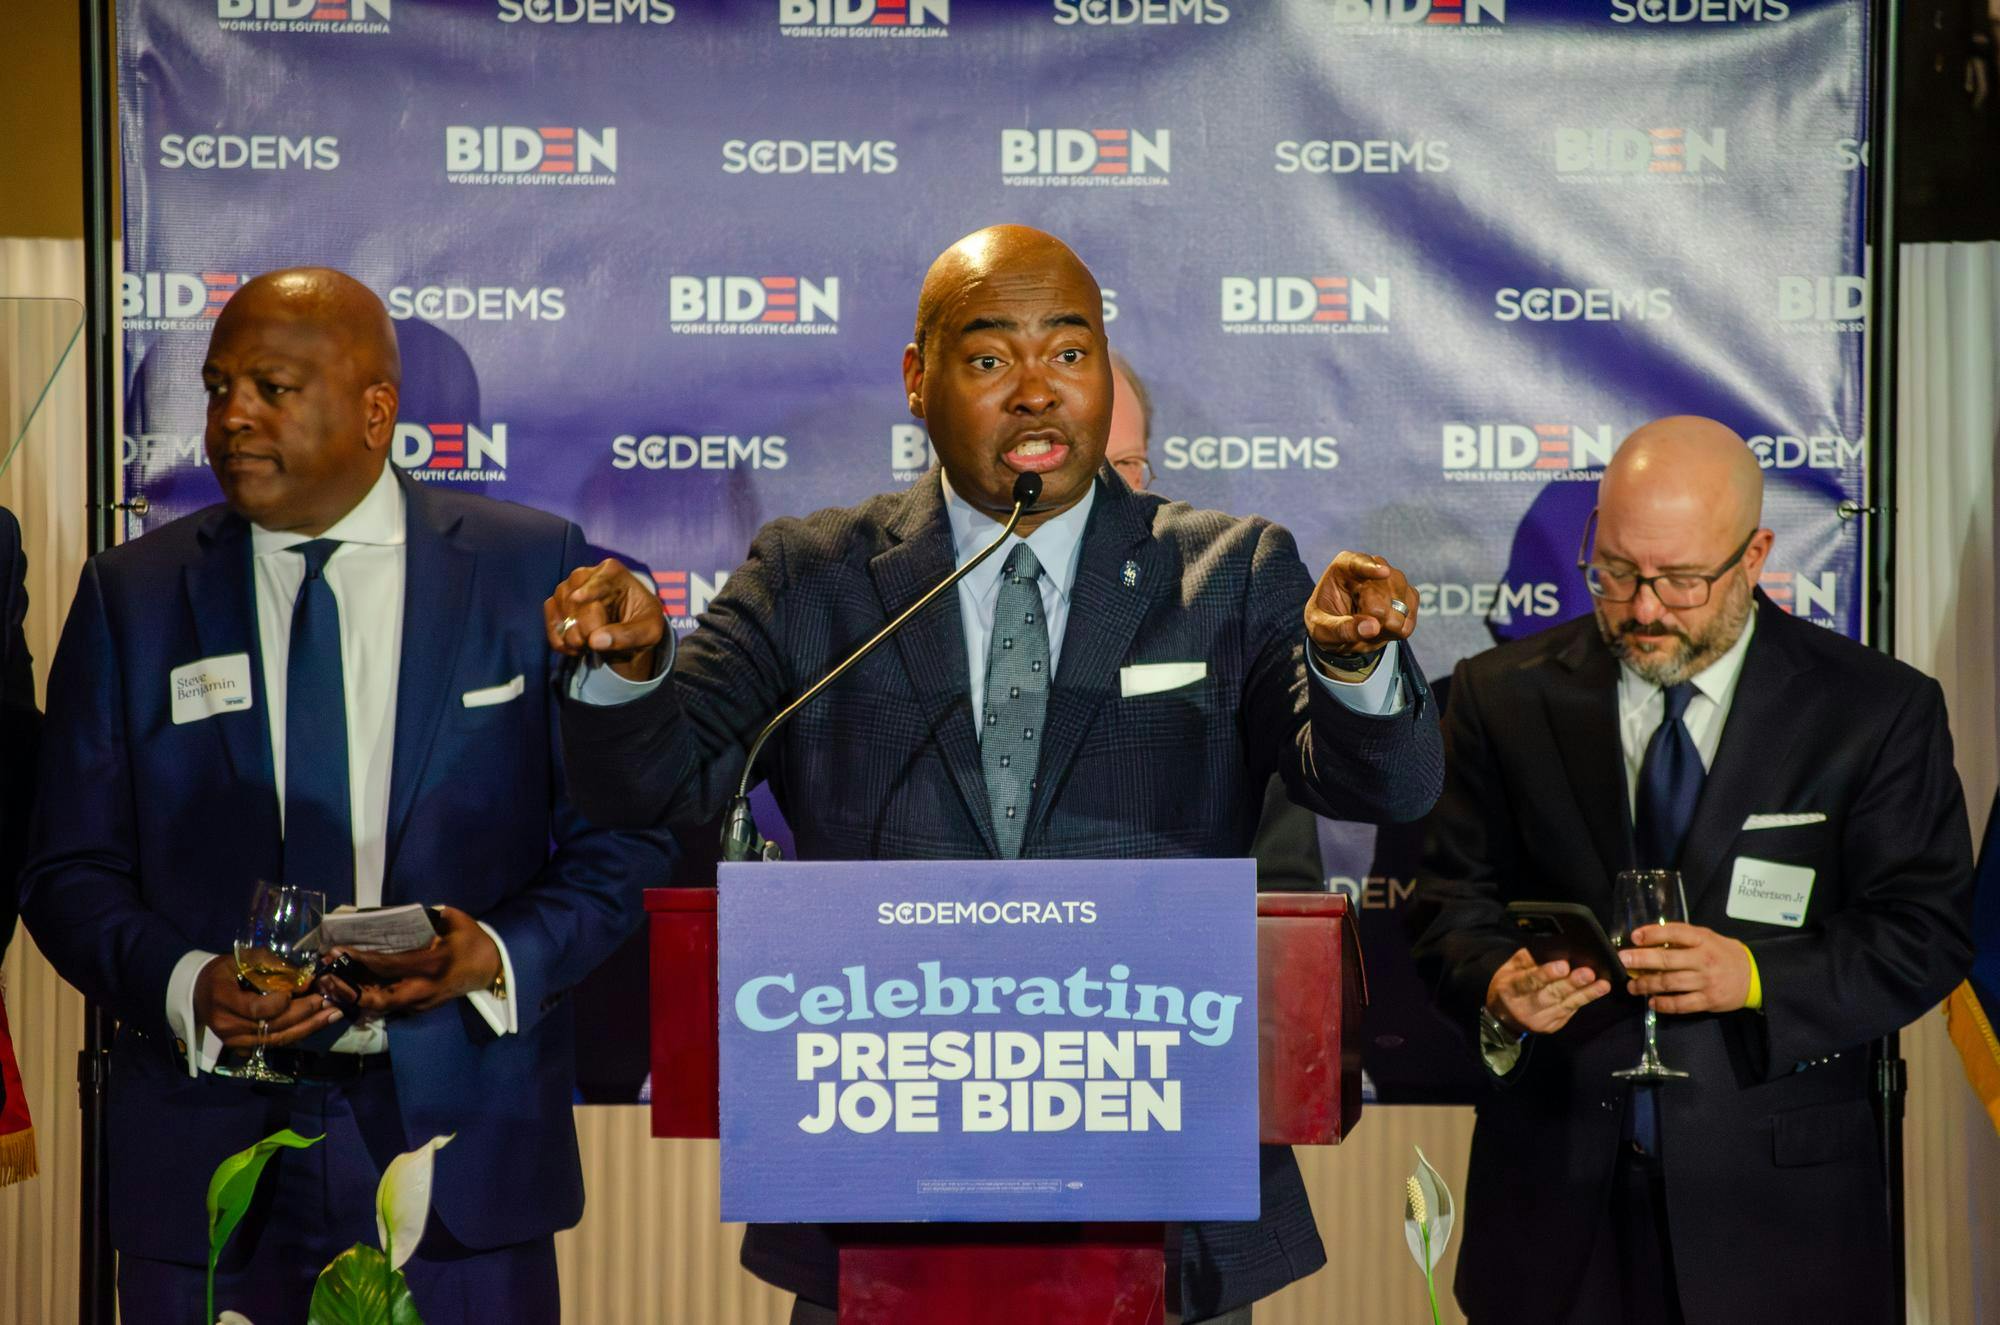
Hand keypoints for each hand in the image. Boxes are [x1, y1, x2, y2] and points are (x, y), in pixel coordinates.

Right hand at [194, 955, 342, 1049]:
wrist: (200, 993)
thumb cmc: (223, 972)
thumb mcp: (242, 959)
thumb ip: (272, 966)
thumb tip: (305, 978)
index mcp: (223, 999)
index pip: (257, 1009)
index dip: (281, 1003)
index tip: (300, 989)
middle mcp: (227, 1026)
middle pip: (272, 1026)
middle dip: (304, 1013)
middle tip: (328, 1000)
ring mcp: (234, 1041)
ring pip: (277, 1039)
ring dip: (308, 1027)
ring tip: (332, 1014)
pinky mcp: (242, 1048)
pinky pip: (274, 1044)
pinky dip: (297, 1034)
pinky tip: (317, 1023)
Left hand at [315, 906, 502, 1017]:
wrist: (492, 967)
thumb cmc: (473, 940)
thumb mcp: (453, 920)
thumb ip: (424, 917)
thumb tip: (391, 915)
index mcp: (432, 964)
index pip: (388, 965)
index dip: (359, 959)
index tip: (335, 951)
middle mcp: (424, 988)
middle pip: (378, 999)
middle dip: (348, 990)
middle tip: (326, 977)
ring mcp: (422, 1002)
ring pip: (381, 1006)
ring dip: (354, 996)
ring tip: (332, 983)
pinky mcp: (421, 1007)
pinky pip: (389, 1004)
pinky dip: (369, 997)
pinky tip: (352, 986)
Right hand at [546, 558, 662, 682]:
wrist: (629, 628)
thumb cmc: (643, 623)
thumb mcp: (648, 632)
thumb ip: (627, 636)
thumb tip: (595, 641)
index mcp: (614, 573)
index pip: (600, 581)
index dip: (588, 590)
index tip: (577, 597)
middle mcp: (586, 575)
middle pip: (576, 601)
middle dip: (584, 629)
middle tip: (593, 646)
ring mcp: (568, 587)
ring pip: (561, 611)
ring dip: (572, 637)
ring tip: (587, 647)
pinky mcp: (556, 603)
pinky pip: (551, 621)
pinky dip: (559, 640)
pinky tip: (574, 649)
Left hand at [1304, 551, 1416, 657]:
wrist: (1339, 634)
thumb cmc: (1326, 626)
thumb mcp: (1324, 631)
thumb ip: (1344, 629)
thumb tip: (1373, 627)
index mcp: (1343, 567)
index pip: (1358, 562)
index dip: (1371, 568)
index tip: (1383, 573)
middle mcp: (1370, 566)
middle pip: (1384, 586)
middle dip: (1378, 613)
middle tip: (1365, 630)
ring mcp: (1391, 578)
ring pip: (1402, 595)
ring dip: (1391, 621)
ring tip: (1372, 631)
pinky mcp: (1405, 593)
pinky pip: (1412, 606)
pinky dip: (1402, 624)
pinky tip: (1386, 631)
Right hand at [1485, 946, 1612, 1035]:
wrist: (1503, 1018)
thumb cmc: (1509, 986)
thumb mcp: (1509, 969)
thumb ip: (1528, 959)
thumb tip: (1553, 947)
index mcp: (1510, 989)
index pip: (1529, 981)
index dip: (1546, 974)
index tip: (1563, 965)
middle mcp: (1524, 1007)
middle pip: (1550, 995)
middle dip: (1571, 984)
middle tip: (1588, 973)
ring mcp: (1540, 1020)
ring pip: (1565, 1005)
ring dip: (1586, 994)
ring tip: (1602, 984)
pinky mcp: (1552, 1027)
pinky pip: (1570, 1011)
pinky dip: (1584, 1000)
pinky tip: (1597, 991)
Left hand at [1619, 922, 1752, 1013]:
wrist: (1753, 975)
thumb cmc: (1723, 953)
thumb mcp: (1707, 937)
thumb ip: (1683, 937)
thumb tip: (1649, 938)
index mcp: (1703, 940)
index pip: (1676, 932)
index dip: (1653, 933)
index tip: (1634, 937)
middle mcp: (1704, 960)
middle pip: (1667, 960)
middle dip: (1641, 960)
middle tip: (1623, 961)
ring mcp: (1706, 982)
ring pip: (1670, 983)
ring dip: (1647, 985)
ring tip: (1632, 986)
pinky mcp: (1709, 1001)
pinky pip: (1681, 1004)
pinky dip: (1664, 1004)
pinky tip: (1652, 1002)